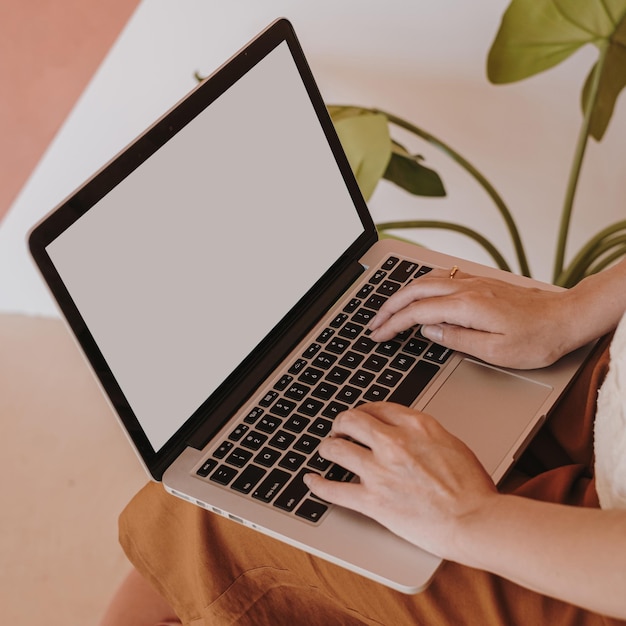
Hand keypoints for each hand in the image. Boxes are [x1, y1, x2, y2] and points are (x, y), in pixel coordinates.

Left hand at [303, 402, 497, 557]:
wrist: (475, 520)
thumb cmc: (471, 487)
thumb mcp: (451, 444)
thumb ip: (424, 435)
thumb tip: (408, 434)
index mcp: (416, 425)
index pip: (378, 408)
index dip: (364, 411)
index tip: (361, 417)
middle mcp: (394, 442)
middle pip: (351, 420)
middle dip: (341, 423)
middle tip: (339, 430)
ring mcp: (380, 470)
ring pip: (336, 448)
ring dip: (327, 447)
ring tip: (326, 449)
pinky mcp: (373, 500)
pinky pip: (334, 489)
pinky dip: (318, 484)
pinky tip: (311, 480)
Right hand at [368, 269, 574, 368]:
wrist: (566, 318)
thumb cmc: (537, 338)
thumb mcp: (496, 352)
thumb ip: (457, 339)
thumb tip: (429, 330)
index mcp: (466, 306)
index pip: (417, 313)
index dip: (393, 324)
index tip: (378, 334)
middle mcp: (466, 289)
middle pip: (414, 291)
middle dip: (389, 307)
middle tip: (374, 323)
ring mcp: (473, 283)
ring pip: (425, 280)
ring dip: (402, 294)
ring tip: (388, 310)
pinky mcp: (480, 283)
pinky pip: (440, 278)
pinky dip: (420, 286)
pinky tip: (418, 293)